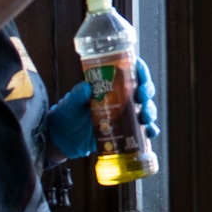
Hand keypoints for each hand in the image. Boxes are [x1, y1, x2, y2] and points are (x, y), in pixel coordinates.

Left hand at [44, 56, 159, 161]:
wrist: (62, 141)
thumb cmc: (66, 116)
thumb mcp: (69, 103)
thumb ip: (77, 95)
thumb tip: (86, 87)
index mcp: (108, 86)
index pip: (129, 73)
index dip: (139, 70)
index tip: (140, 71)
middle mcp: (120, 99)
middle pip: (142, 90)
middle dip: (147, 91)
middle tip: (142, 97)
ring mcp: (124, 116)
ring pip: (146, 109)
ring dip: (150, 111)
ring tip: (145, 117)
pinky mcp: (125, 132)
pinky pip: (143, 131)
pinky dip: (150, 131)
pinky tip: (150, 132)